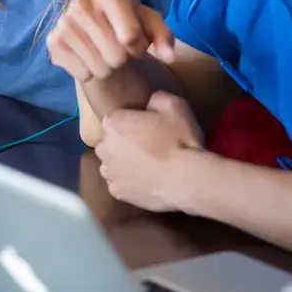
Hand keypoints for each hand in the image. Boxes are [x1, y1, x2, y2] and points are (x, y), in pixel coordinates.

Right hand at [46, 0, 174, 82]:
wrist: (96, 26)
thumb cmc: (127, 23)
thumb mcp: (151, 25)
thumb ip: (165, 38)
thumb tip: (169, 56)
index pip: (130, 34)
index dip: (139, 46)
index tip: (136, 41)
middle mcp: (80, 3)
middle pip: (116, 54)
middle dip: (124, 58)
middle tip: (120, 50)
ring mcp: (63, 23)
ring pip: (100, 67)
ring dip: (108, 68)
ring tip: (106, 54)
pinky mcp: (53, 42)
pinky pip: (82, 73)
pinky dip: (90, 73)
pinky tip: (90, 59)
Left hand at [95, 92, 203, 211]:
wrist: (187, 180)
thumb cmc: (179, 140)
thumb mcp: (174, 105)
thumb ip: (155, 99)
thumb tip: (149, 103)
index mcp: (113, 123)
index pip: (115, 119)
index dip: (131, 124)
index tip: (147, 130)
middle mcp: (103, 147)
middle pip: (110, 142)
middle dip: (124, 144)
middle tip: (148, 148)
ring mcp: (108, 172)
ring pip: (112, 164)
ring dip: (124, 164)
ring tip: (148, 167)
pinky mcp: (116, 192)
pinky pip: (119, 184)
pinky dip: (129, 183)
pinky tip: (147, 181)